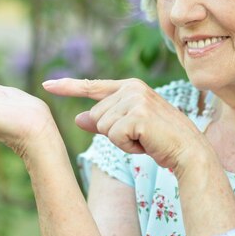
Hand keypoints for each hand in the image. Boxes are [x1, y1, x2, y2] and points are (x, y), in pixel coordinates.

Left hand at [43, 78, 206, 169]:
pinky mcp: (137, 115)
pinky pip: (113, 136)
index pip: (92, 86)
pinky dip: (127, 147)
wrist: (188, 150)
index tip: (46, 85)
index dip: (68, 86)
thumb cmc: (159, 139)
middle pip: (95, 116)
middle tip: (140, 135)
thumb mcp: (128, 128)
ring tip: (144, 138)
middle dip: (113, 133)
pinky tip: (145, 143)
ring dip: (121, 141)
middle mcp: (131, 88)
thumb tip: (77, 119)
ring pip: (103, 127)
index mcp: (129, 87)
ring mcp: (135, 100)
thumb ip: (103, 121)